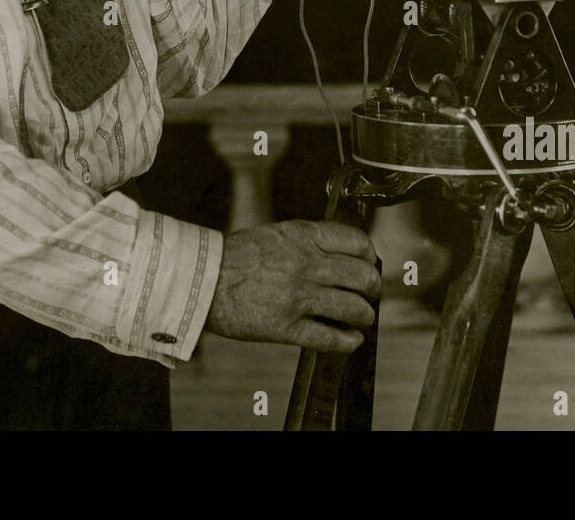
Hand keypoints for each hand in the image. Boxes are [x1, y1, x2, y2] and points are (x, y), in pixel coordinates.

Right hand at [204, 220, 380, 351]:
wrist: (202, 280)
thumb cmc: (237, 257)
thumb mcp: (277, 234)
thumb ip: (310, 242)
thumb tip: (343, 256)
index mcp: (304, 236)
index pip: (357, 242)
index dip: (370, 255)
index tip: (369, 263)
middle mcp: (306, 264)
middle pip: (363, 276)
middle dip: (372, 287)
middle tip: (369, 293)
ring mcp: (298, 297)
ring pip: (353, 308)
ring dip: (364, 316)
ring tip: (361, 318)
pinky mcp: (286, 327)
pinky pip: (330, 338)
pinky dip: (347, 341)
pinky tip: (350, 339)